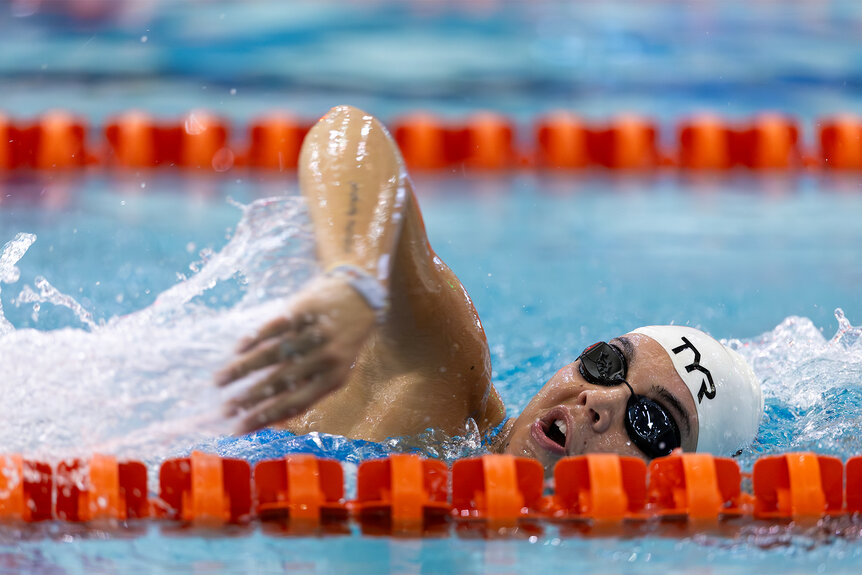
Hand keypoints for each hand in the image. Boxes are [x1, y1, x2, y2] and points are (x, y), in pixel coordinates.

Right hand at [216, 273, 377, 432]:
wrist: (361, 296)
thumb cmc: (342, 342)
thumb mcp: (336, 370)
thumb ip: (309, 391)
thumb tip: (273, 420)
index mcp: (334, 378)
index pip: (294, 404)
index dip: (265, 418)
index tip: (238, 429)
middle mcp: (325, 357)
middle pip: (280, 382)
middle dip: (248, 399)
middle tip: (223, 410)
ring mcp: (314, 333)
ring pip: (271, 355)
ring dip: (242, 370)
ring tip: (219, 382)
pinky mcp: (304, 310)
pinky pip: (273, 328)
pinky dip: (253, 340)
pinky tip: (236, 351)